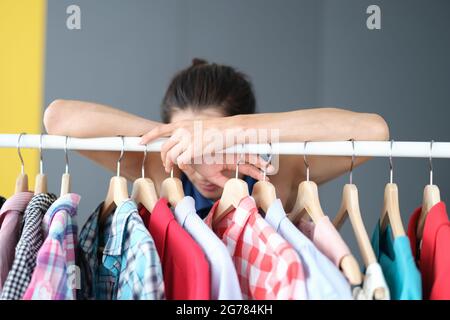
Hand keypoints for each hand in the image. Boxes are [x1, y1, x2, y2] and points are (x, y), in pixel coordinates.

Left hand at [140, 118, 273, 184]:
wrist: (231, 129)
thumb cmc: (220, 130)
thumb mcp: (200, 127)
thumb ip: (189, 132)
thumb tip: (184, 139)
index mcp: (183, 124)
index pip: (160, 129)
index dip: (148, 136)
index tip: (140, 141)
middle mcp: (182, 131)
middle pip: (165, 147)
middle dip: (162, 158)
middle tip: (166, 166)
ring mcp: (187, 140)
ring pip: (171, 156)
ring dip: (170, 164)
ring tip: (172, 169)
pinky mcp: (194, 149)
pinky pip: (181, 161)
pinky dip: (182, 166)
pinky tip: (186, 168)